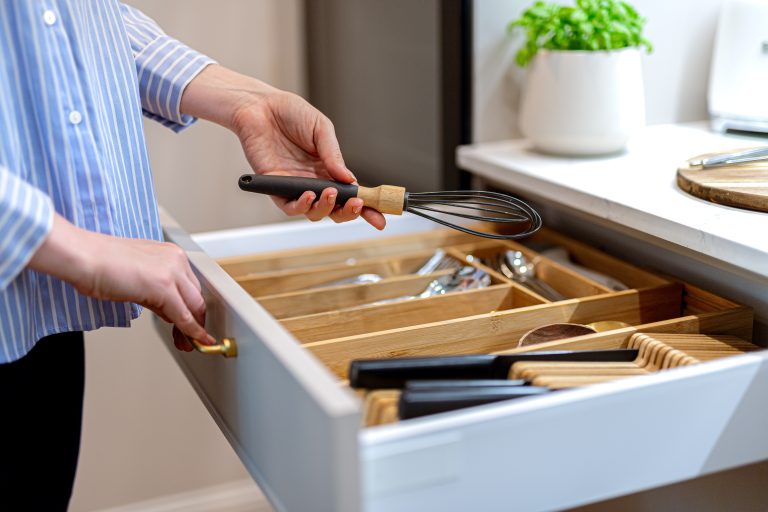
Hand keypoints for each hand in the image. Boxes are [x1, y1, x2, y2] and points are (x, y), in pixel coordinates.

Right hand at [29, 214, 213, 351]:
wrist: (83, 257)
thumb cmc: (99, 264)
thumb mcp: (138, 275)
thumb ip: (156, 290)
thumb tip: (168, 310)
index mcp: (170, 253)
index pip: (190, 285)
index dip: (192, 307)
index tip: (191, 322)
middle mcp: (176, 259)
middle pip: (195, 296)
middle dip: (195, 320)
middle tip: (190, 337)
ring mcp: (172, 271)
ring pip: (194, 306)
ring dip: (193, 328)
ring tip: (188, 343)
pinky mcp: (165, 287)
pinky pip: (184, 315)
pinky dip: (192, 331)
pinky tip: (196, 340)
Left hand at [180, 65, 385, 228]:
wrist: (260, 107)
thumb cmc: (290, 113)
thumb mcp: (321, 129)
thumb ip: (334, 155)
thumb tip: (349, 179)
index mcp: (330, 168)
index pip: (352, 193)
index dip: (368, 207)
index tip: (381, 217)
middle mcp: (315, 181)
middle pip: (336, 209)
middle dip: (349, 212)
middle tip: (356, 204)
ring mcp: (296, 186)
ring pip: (315, 212)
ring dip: (326, 208)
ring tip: (330, 193)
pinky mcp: (276, 187)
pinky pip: (290, 206)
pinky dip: (301, 205)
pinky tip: (308, 196)